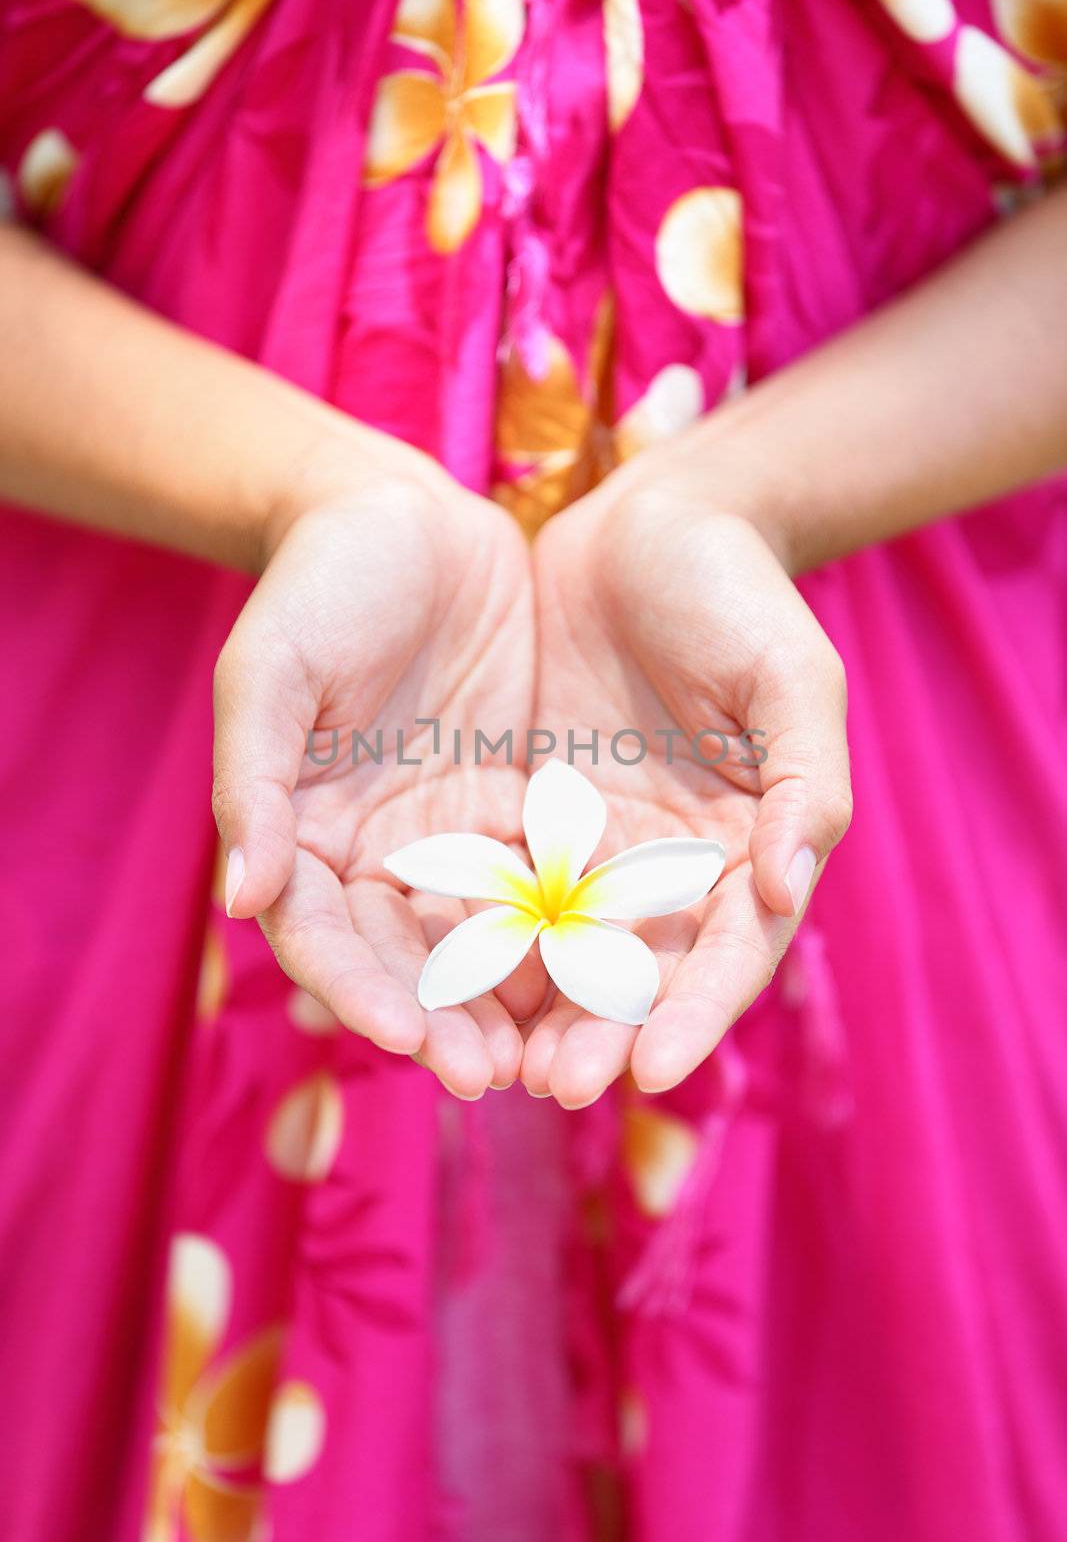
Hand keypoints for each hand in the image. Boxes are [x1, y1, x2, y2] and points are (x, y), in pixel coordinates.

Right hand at [211, 434, 538, 1097]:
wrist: (405, 514)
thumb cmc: (320, 583)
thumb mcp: (273, 670)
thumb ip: (254, 782)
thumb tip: (241, 899)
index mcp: (300, 836)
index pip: (323, 938)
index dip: (358, 992)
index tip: (408, 1038)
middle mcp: (374, 854)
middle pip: (406, 961)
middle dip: (447, 1022)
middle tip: (496, 1078)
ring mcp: (448, 838)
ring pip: (483, 939)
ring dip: (516, 999)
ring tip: (561, 1054)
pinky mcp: (514, 810)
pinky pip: (545, 882)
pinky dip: (571, 929)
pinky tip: (614, 967)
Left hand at [522, 451, 851, 1104]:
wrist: (647, 524)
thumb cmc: (737, 594)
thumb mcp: (792, 679)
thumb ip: (806, 784)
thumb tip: (791, 890)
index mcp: (749, 845)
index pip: (729, 952)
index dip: (696, 1014)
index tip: (653, 1068)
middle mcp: (673, 864)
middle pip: (641, 974)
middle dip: (601, 1033)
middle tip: (553, 1086)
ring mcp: (599, 845)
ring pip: (565, 950)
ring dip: (532, 1010)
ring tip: (490, 1065)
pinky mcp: (534, 815)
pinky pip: (502, 888)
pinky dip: (477, 937)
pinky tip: (436, 974)